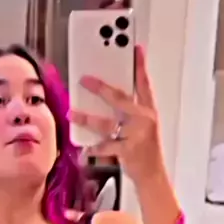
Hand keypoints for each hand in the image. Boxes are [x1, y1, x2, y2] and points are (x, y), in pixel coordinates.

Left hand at [69, 45, 165, 188]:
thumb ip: (128, 113)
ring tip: (71, 113)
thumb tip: (105, 100)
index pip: (144, 84)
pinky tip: (85, 150)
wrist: (152, 175)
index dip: (140, 66)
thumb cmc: (145, 150)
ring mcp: (136, 134)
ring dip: (86, 118)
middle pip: (120, 99)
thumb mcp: (142, 127)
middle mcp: (144, 119)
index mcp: (148, 111)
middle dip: (100, 88)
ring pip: (106, 123)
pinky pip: (105, 146)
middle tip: (84, 80)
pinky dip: (93, 149)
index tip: (135, 48)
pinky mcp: (128, 150)